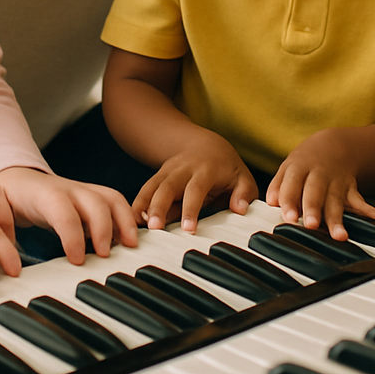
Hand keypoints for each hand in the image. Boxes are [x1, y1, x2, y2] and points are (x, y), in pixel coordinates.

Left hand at [0, 167, 138, 263]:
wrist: (18, 175)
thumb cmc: (7, 193)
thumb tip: (9, 263)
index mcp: (45, 193)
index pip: (63, 210)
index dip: (73, 234)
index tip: (77, 260)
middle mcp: (70, 190)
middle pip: (96, 201)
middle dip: (105, 228)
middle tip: (105, 257)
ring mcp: (85, 192)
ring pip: (112, 198)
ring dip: (124, 221)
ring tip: (131, 247)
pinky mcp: (94, 198)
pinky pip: (117, 203)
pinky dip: (128, 219)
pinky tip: (130, 241)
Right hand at [133, 129, 257, 232]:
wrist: (204, 144)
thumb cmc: (226, 166)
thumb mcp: (242, 177)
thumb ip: (244, 193)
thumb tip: (239, 209)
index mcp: (206, 169)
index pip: (196, 189)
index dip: (191, 209)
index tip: (188, 229)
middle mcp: (183, 168)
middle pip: (168, 186)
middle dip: (159, 206)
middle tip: (154, 228)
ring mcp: (168, 170)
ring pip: (152, 186)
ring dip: (143, 205)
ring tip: (135, 225)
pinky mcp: (158, 176)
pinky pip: (145, 189)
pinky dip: (137, 203)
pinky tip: (130, 219)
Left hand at [266, 129, 374, 240]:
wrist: (335, 145)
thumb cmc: (306, 162)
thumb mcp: (289, 167)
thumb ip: (279, 185)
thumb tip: (271, 202)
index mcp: (299, 168)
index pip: (292, 184)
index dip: (289, 200)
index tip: (287, 216)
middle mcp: (318, 175)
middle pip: (315, 192)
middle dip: (312, 208)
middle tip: (309, 224)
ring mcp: (336, 181)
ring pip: (337, 201)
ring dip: (338, 218)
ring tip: (340, 236)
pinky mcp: (351, 189)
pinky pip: (361, 200)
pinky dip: (370, 211)